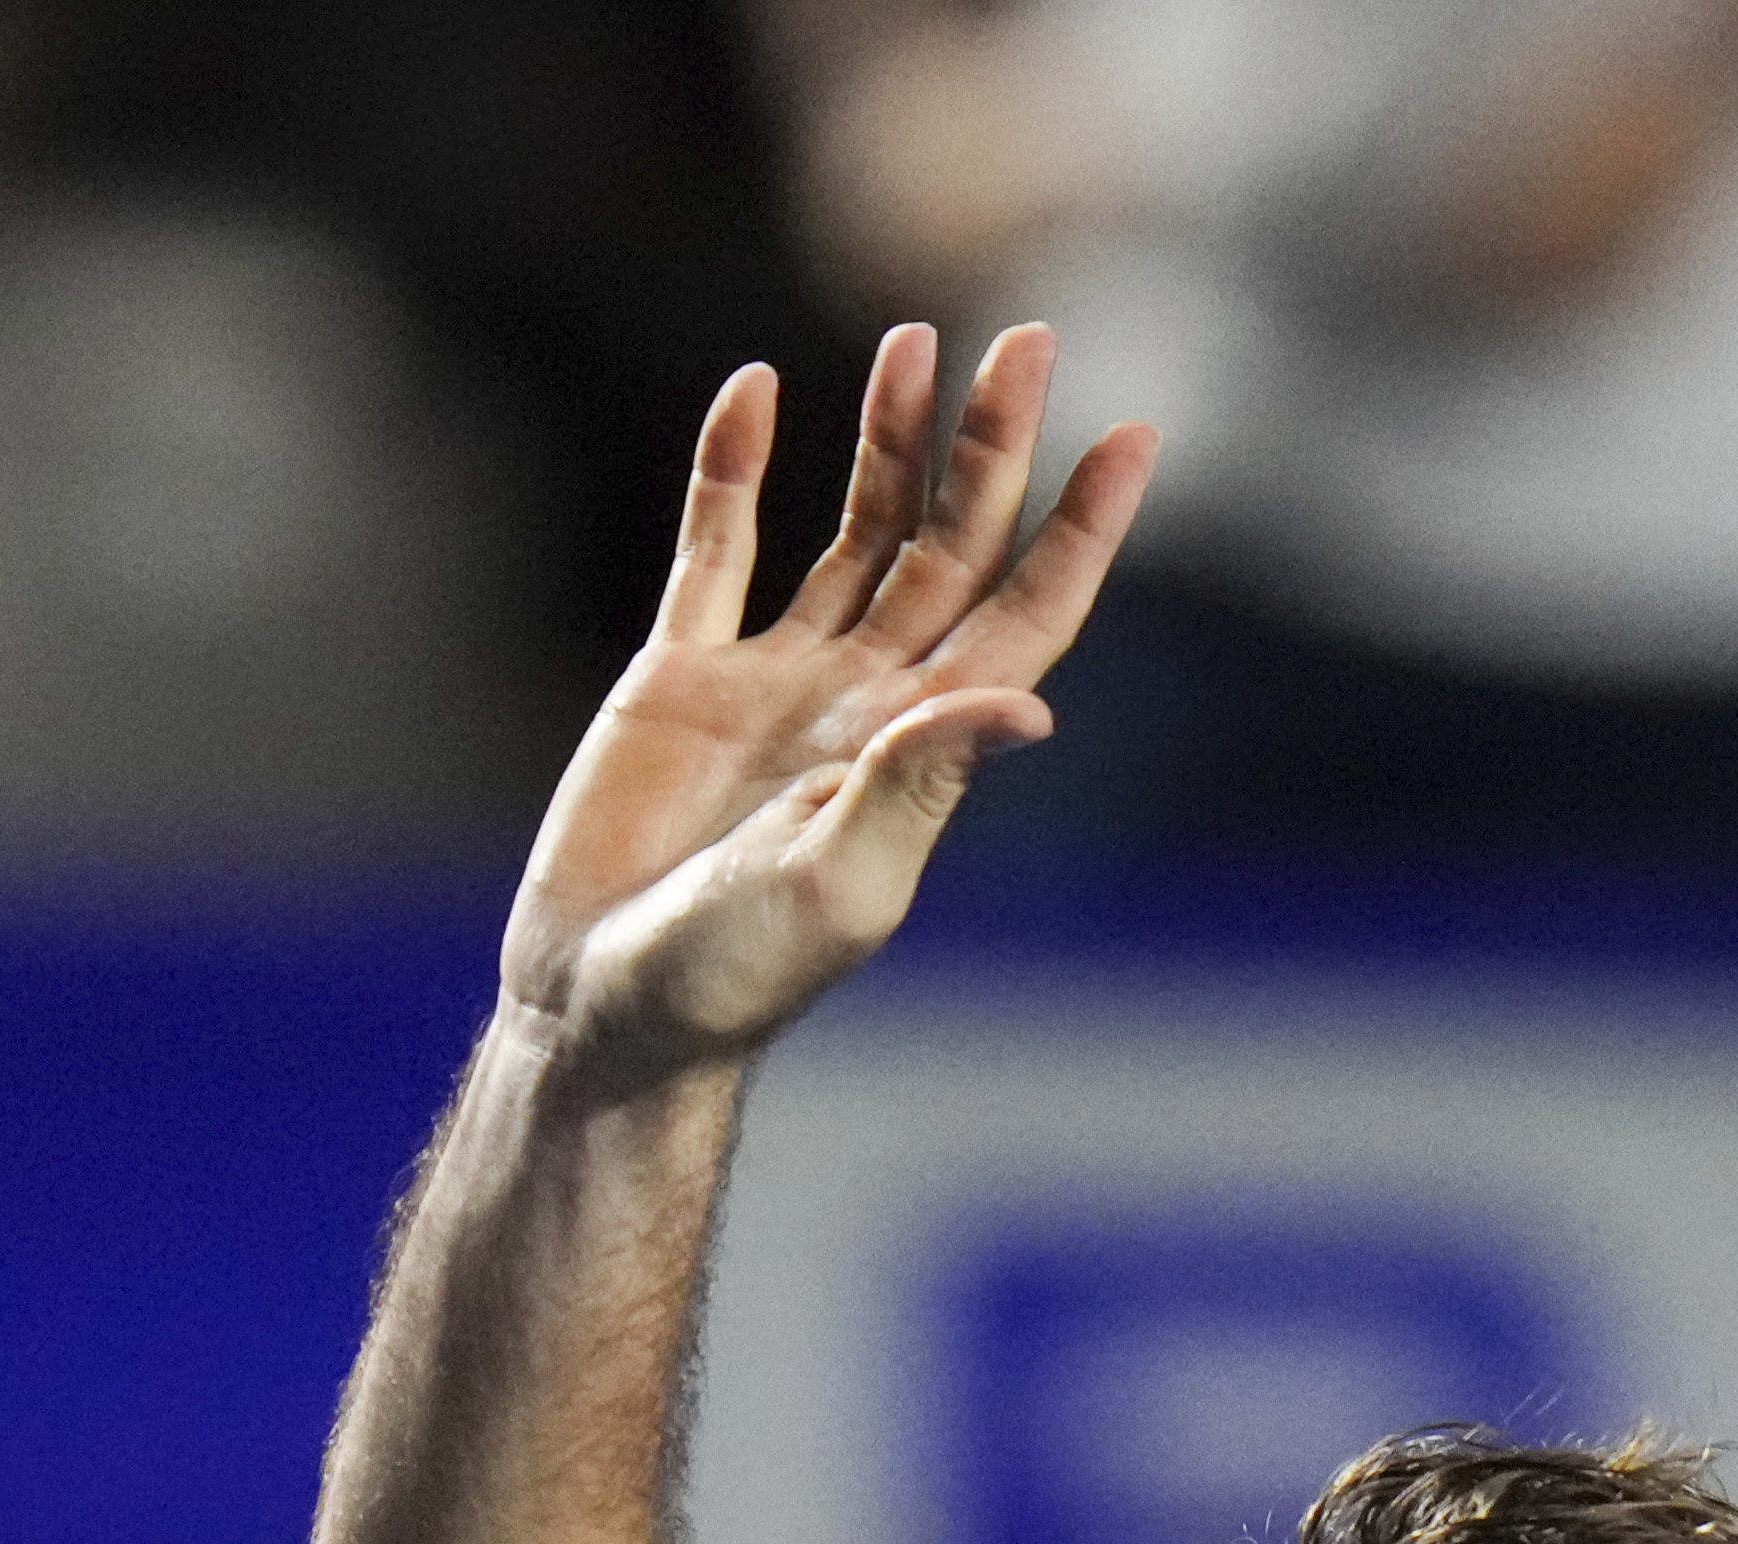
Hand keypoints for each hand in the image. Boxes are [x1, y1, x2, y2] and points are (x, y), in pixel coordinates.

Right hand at [501, 324, 1151, 1086]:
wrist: (602, 1011)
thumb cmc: (729, 977)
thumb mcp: (838, 885)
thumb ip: (920, 784)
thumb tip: (1028, 704)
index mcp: (919, 751)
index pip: (1026, 617)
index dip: (1082, 531)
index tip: (1135, 434)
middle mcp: (864, 703)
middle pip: (950, 547)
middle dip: (992, 446)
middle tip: (1026, 339)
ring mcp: (777, 684)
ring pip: (855, 532)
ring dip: (888, 441)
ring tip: (915, 341)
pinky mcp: (683, 678)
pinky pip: (717, 549)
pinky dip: (733, 469)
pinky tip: (755, 391)